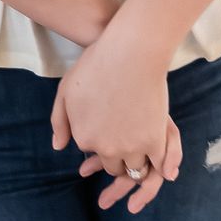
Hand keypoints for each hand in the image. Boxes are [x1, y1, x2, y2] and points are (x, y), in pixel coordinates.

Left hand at [49, 14, 182, 214]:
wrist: (130, 53)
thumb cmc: (96, 66)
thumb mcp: (65, 92)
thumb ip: (59, 123)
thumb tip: (59, 146)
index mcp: (83, 138)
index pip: (92, 153)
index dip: (100, 141)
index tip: (108, 127)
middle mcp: (106, 149)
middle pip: (113, 166)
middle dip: (117, 158)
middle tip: (126, 142)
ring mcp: (131, 147)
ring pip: (134, 168)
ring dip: (136, 161)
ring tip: (142, 146)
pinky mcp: (154, 141)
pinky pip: (157, 165)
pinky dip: (159, 167)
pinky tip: (162, 161)